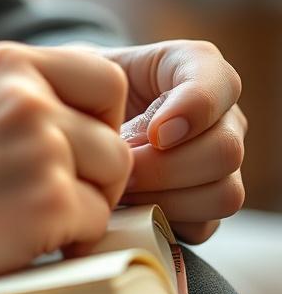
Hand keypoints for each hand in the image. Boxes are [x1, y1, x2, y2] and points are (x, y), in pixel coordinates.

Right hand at [0, 42, 132, 281]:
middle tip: (63, 188)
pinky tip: (22, 235)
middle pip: (113, 130)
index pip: (102, 75)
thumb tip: (75, 106)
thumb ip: (15, 94)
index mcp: (4, 63)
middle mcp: (27, 95)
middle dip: (99, 166)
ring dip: (83, 202)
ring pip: (110, 175)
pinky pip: (94, 220)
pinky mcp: (49, 198)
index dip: (100, 115)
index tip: (79, 141)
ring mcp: (41, 145)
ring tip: (30, 213)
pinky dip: (67, 237)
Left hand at [91, 41, 245, 243]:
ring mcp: (219, 164)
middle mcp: (219, 116)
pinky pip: (205, 226)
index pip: (220, 82)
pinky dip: (163, 221)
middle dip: (165, 167)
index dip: (194, 110)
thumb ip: (95, 83)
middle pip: (225, 150)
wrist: (69, 124)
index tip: (153, 133)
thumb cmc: (76, 90)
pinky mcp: (206, 204)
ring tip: (119, 188)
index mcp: (192, 67)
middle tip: (119, 170)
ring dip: (164, 197)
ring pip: (223, 194)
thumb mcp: (77, 72)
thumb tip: (119, 140)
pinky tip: (128, 207)